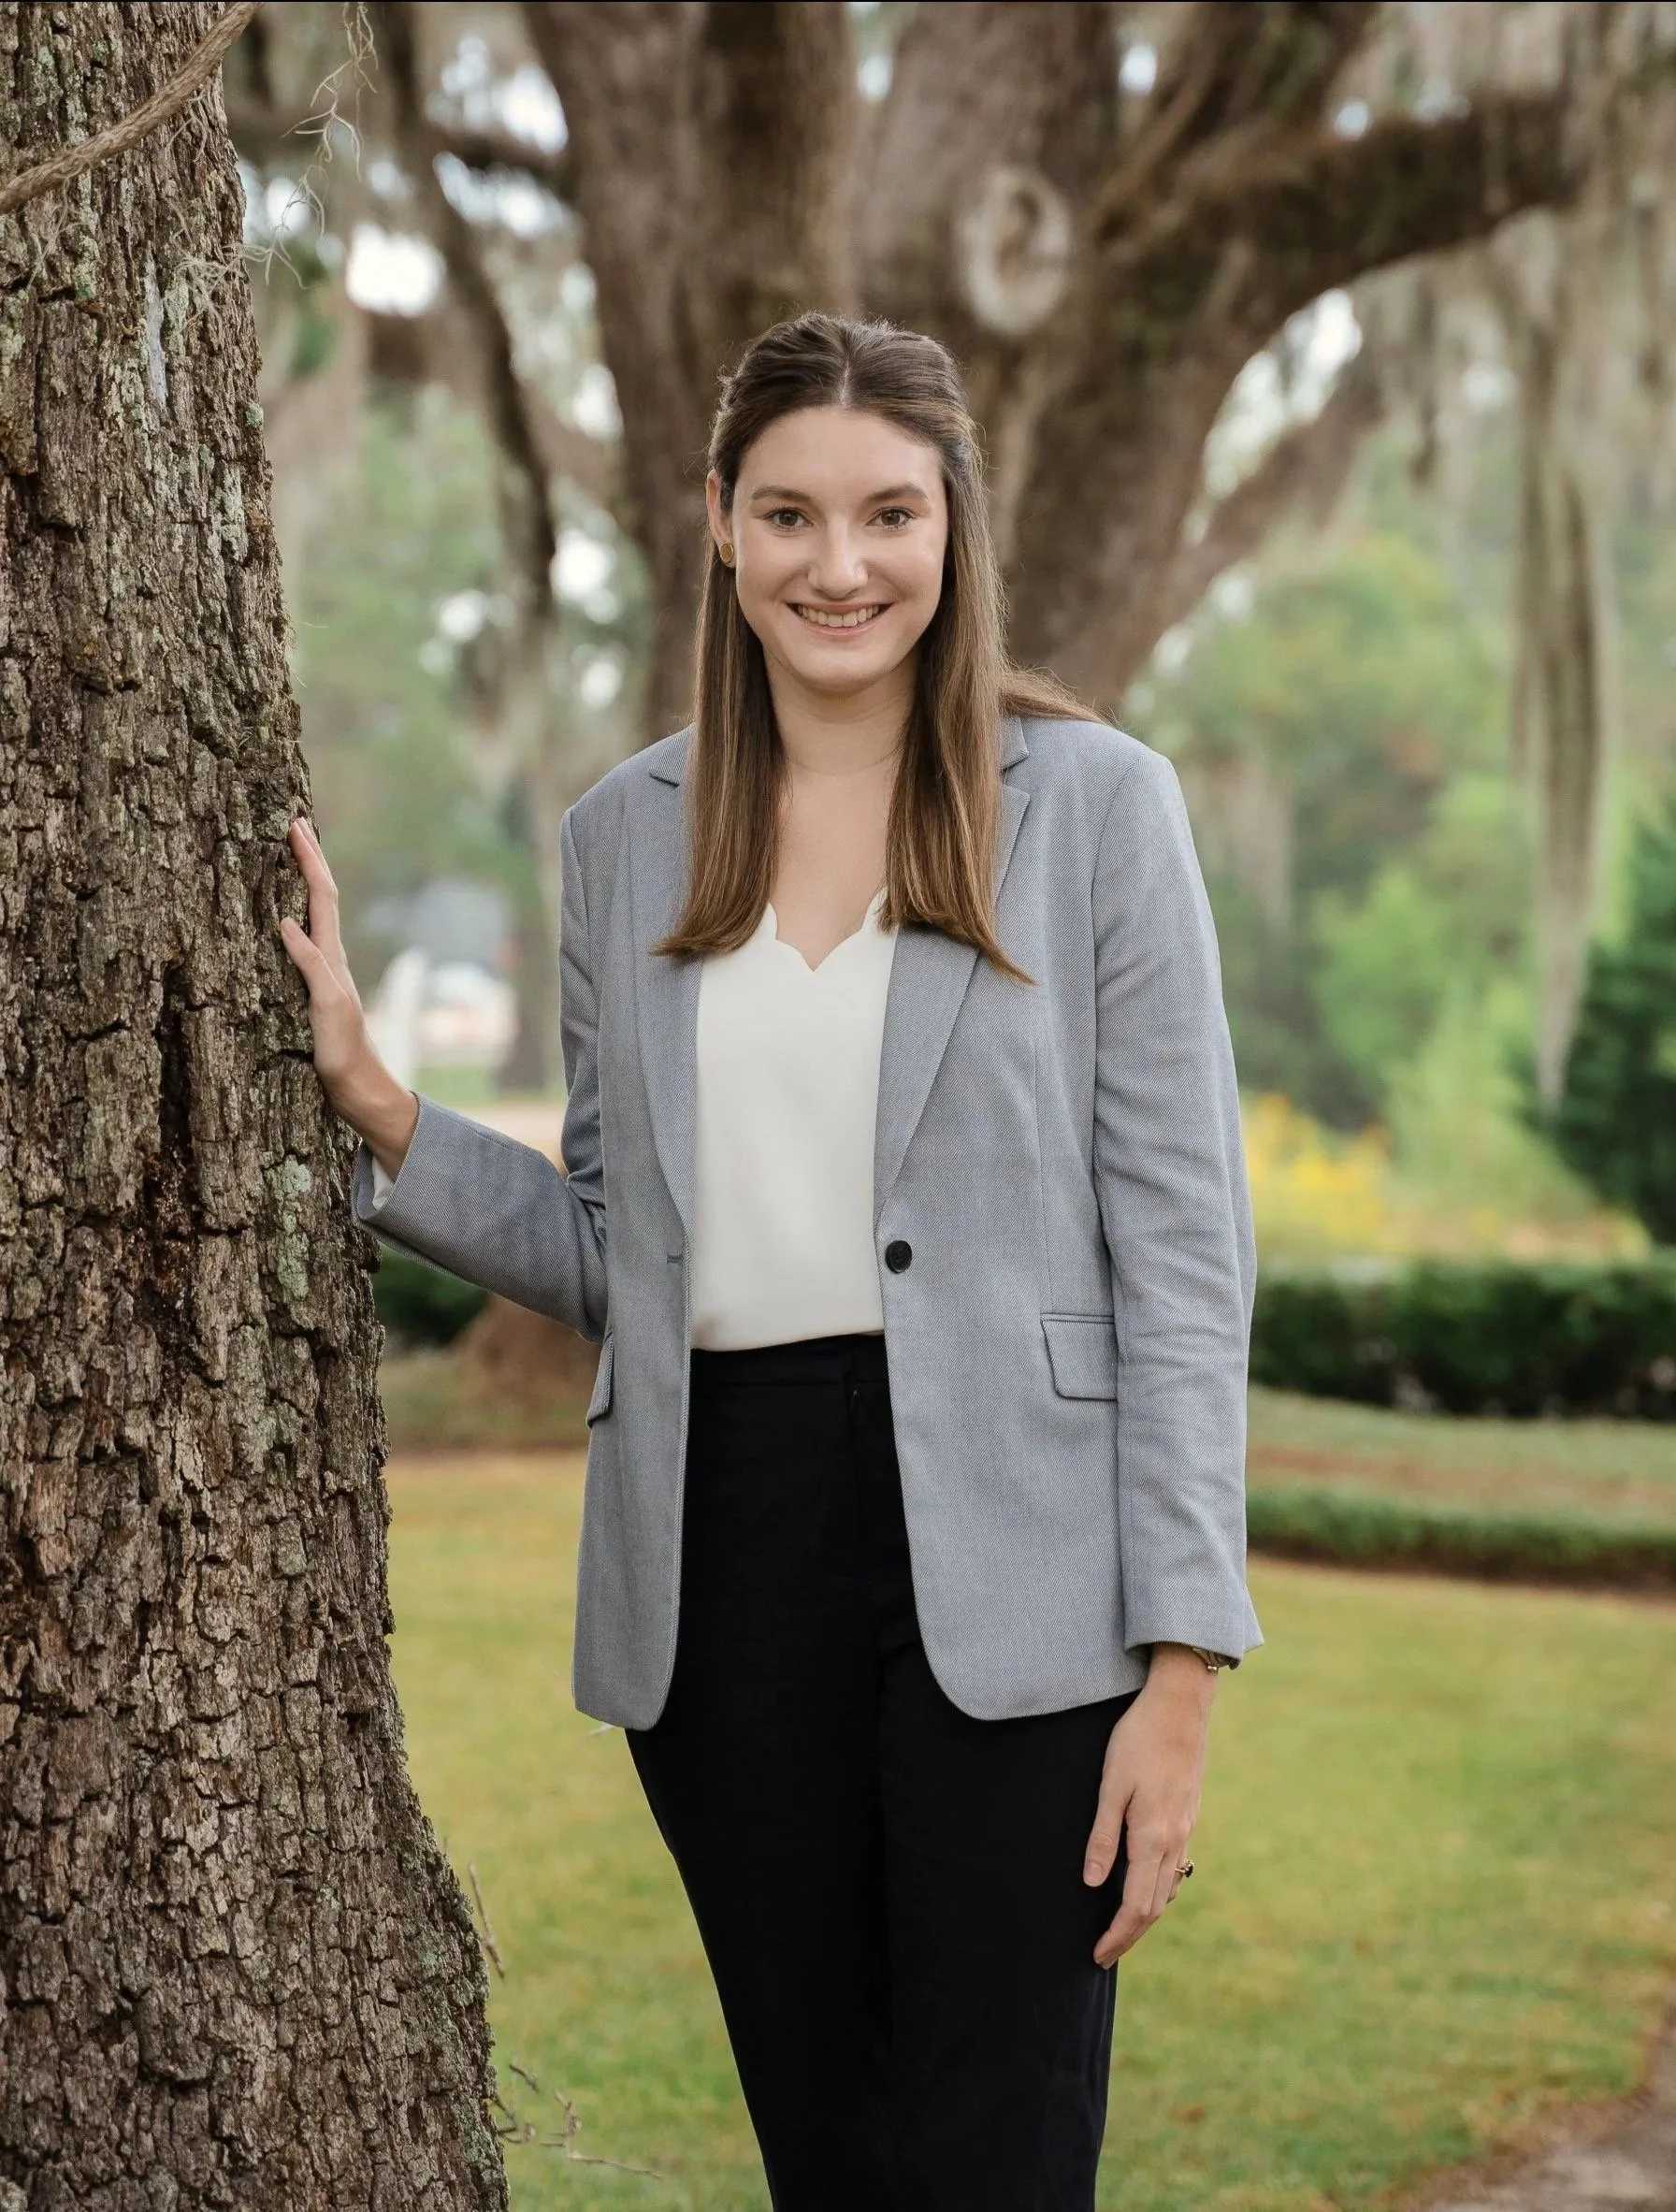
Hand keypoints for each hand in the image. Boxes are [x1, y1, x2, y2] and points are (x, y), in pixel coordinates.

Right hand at [278, 817, 417, 1173]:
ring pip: (314, 917)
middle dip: (308, 861)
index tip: (296, 826)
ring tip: (291, 857)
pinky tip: (283, 918)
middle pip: (321, 898)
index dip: (309, 861)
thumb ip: (310, 965)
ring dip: (304, 884)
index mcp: (332, 957)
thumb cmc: (344, 1053)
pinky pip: (303, 943)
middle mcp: (330, 959)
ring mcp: (324, 974)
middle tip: (294, 825)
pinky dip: (293, 919)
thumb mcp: (328, 1007)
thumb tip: (286, 921)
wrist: (358, 1088)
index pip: (321, 897)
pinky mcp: (315, 991)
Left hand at [1083, 1644, 1215, 1966]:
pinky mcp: (1189, 1814)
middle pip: (1154, 1906)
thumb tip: (1093, 1884)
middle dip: (1129, 1935)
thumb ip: (1102, 1837)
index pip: (1135, 1906)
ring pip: (1168, 1888)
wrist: (1180, 1706)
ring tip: (1121, 1929)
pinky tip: (1147, 1886)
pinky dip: (1160, 1889)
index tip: (1097, 1955)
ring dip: (1146, 1915)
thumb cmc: (1137, 1740)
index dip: (1117, 1935)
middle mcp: (1174, 1840)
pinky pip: (1177, 1867)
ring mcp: (1186, 1828)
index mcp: (1152, 1837)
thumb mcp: (1110, 1785)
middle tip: (1104, 1954)